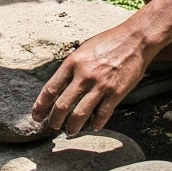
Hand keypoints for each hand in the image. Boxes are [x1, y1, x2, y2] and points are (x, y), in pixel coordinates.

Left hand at [33, 26, 152, 133]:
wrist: (135, 39)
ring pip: (80, 114)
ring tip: (70, 131)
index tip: (36, 116)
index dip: (41, 106)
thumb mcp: (83, 50)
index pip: (50, 89)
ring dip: (73, 127)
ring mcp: (100, 85)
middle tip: (52, 127)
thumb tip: (60, 87)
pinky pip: (102, 114)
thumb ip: (72, 68)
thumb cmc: (108, 42)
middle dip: (54, 120)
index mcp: (72, 63)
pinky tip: (93, 127)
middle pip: (62, 105)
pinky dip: (96, 124)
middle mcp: (84, 75)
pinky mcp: (116, 93)